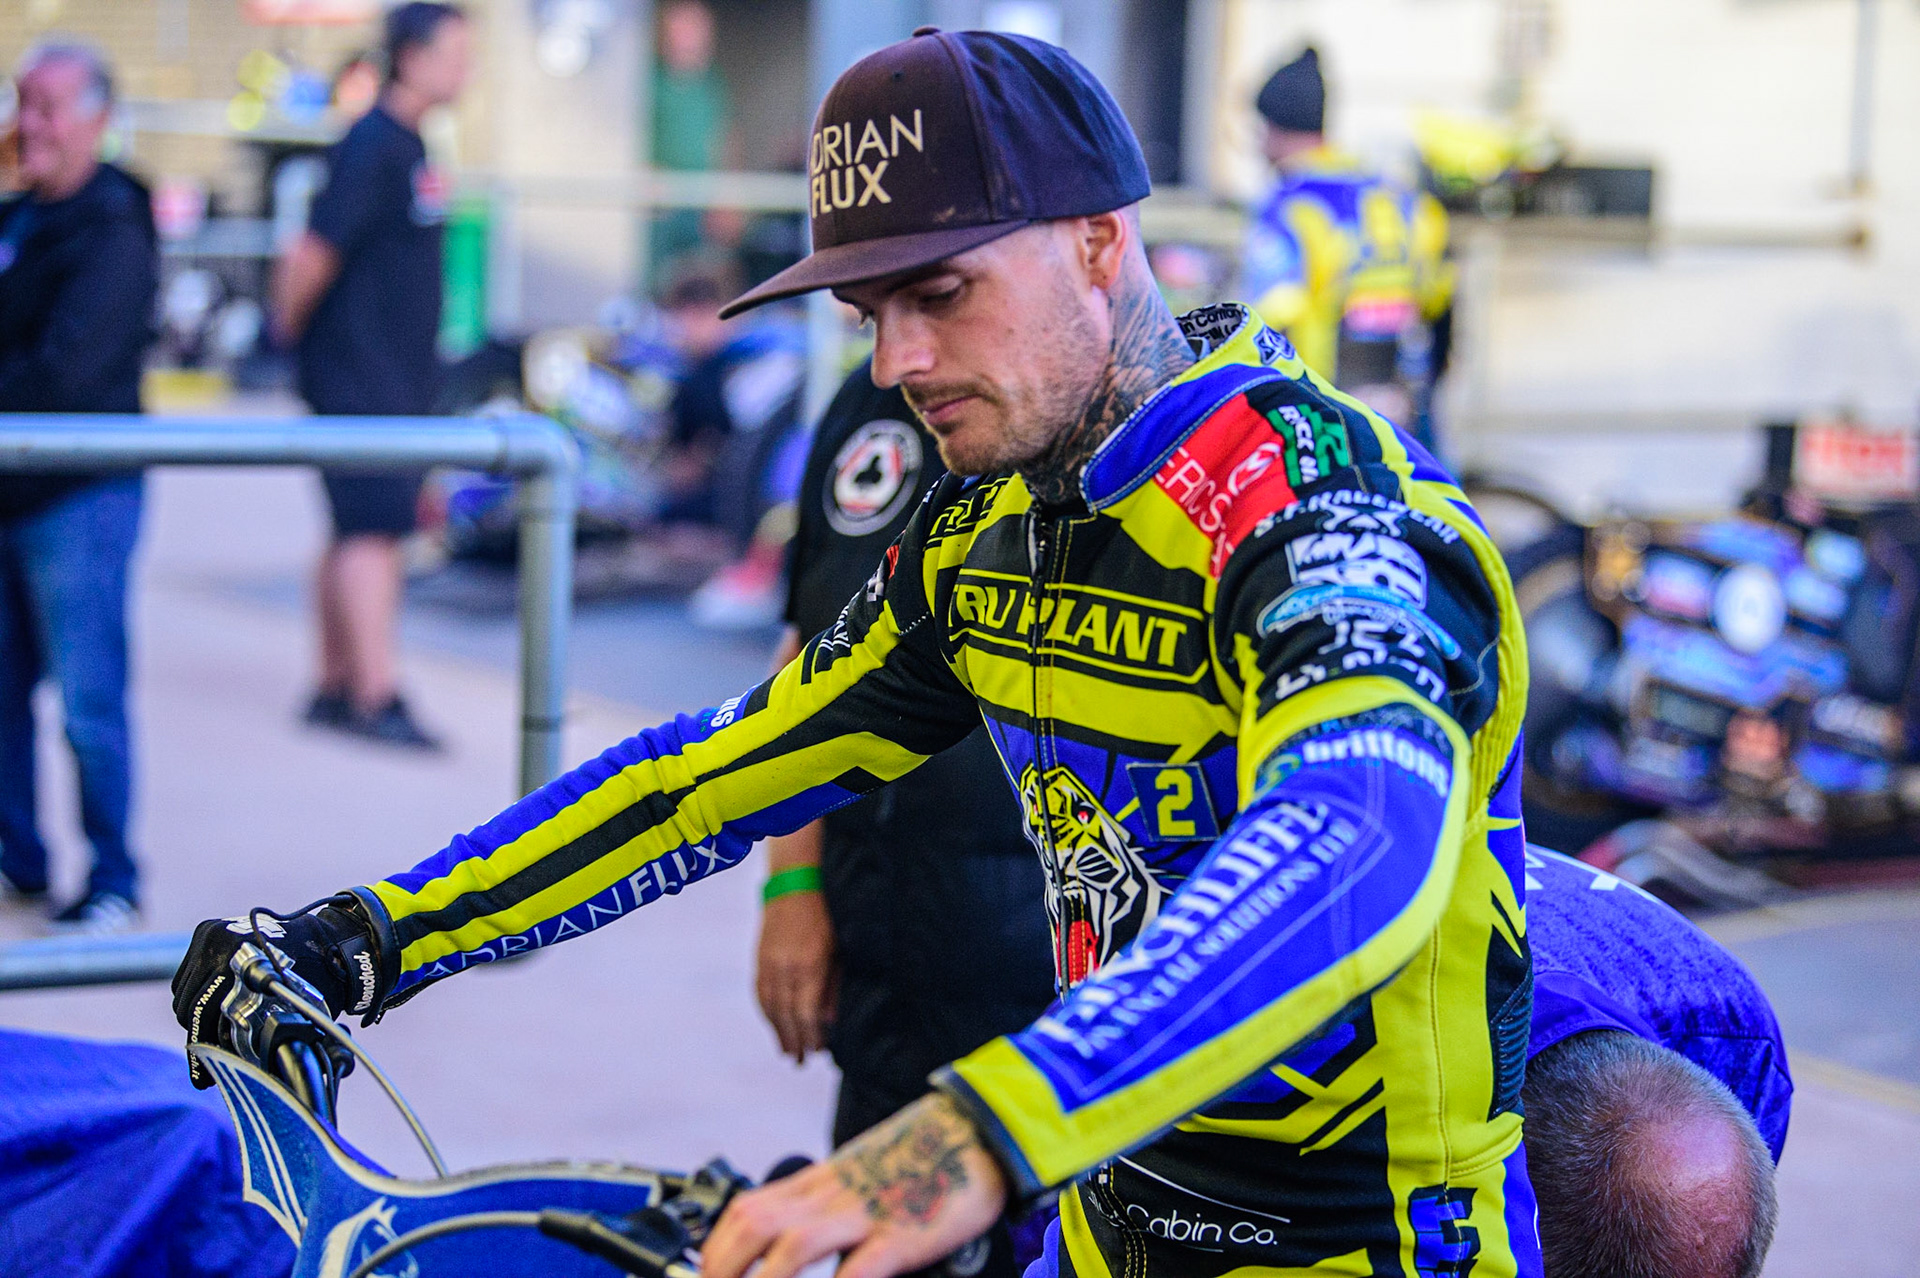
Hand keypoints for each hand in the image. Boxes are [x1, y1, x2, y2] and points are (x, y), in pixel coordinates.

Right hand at [170, 901, 377, 1088]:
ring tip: (216, 1035)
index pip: (202, 1010)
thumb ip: (256, 1031)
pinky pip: (188, 976)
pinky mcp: (208, 931)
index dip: (202, 1048)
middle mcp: (218, 941)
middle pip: (188, 1004)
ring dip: (199, 1015)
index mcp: (237, 957)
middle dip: (200, 1034)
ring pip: (184, 992)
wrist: (331, 940)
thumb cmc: (320, 976)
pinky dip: (199, 995)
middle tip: (214, 1058)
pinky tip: (216, 1010)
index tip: (204, 1077)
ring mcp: (210, 933)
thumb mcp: (290, 1009)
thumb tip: (231, 1067)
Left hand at [701, 1093, 1006, 1277]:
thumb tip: (792, 1250)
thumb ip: (828, 1206)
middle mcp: (833, 1193)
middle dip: (720, 1267)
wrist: (979, 1127)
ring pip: (794, 1245)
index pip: (748, 1207)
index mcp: (821, 1181)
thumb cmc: (924, 1160)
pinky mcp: (902, 1234)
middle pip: (755, 1222)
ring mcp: (865, 1212)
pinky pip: (860, 1267)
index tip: (703, 1272)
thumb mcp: (862, 1177)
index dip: (716, 1247)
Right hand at [755, 890, 836, 1062]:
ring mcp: (769, 963)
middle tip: (800, 1061)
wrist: (797, 882)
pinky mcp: (760, 957)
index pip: (807, 1015)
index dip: (811, 1036)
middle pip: (787, 1016)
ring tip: (786, 1050)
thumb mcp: (841, 950)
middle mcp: (785, 968)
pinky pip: (760, 992)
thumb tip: (829, 1021)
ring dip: (778, 1031)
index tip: (818, 1051)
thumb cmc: (829, 915)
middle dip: (794, 1041)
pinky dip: (766, 1012)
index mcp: (809, 967)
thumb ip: (834, 986)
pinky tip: (773, 1022)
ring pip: (770, 1007)